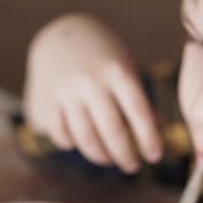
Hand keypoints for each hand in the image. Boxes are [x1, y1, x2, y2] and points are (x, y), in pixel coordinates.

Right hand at [24, 13, 162, 173]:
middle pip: (112, 130)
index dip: (149, 139)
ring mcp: (66, 92)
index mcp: (117, 71)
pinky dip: (73, 145)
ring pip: (85, 138)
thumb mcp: (126, 67)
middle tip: (133, 167)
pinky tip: (82, 143)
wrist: (61, 36)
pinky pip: (62, 135)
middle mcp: (90, 81)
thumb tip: (157, 132)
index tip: (155, 157)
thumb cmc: (104, 56)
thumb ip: (140, 100)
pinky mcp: (45, 101)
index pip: (138, 112)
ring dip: (100, 156)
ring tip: (110, 159)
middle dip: (125, 155)